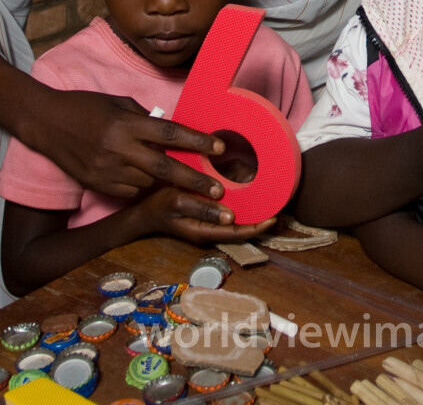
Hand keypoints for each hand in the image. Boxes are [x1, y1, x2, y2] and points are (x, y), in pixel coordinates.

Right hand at [31, 90, 225, 200]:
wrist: (46, 123)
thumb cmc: (86, 107)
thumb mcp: (119, 104)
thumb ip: (146, 120)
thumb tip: (172, 134)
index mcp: (126, 124)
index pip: (170, 134)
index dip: (198, 142)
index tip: (220, 148)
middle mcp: (118, 148)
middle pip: (165, 168)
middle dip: (195, 181)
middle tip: (219, 190)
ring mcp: (107, 170)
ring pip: (149, 183)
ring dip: (166, 183)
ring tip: (186, 183)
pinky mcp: (98, 184)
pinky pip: (130, 191)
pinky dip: (142, 186)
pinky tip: (143, 177)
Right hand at [132, 185, 276, 243]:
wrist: (142, 212)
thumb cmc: (158, 206)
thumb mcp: (177, 203)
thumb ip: (203, 208)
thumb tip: (230, 215)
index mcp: (206, 231)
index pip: (239, 233)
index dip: (258, 227)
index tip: (275, 217)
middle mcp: (211, 229)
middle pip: (241, 227)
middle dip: (260, 217)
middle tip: (280, 204)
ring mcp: (209, 223)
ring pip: (237, 218)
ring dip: (252, 208)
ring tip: (271, 195)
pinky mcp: (206, 213)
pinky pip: (228, 209)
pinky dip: (241, 201)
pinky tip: (250, 188)